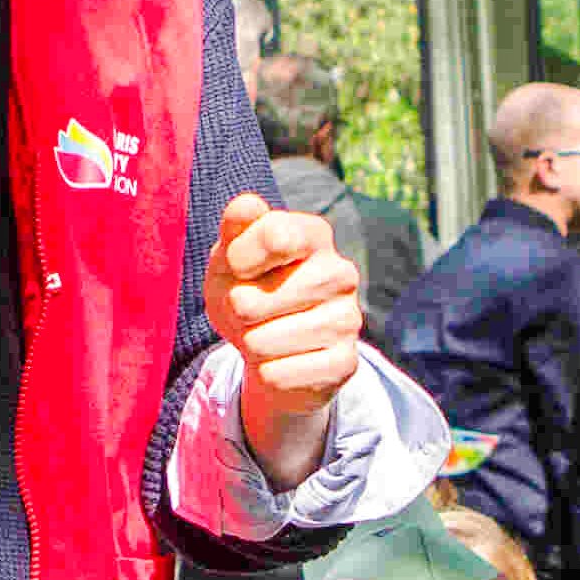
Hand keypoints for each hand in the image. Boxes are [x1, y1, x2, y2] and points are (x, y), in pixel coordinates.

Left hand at [208, 195, 365, 467]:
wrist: (272, 352)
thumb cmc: (248, 292)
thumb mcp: (230, 260)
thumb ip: (235, 230)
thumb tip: (247, 205)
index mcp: (315, 235)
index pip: (274, 235)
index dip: (239, 258)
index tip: (238, 267)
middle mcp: (341, 272)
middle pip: (253, 299)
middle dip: (238, 311)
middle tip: (249, 311)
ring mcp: (348, 319)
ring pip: (263, 340)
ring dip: (251, 344)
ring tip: (263, 336)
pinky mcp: (345, 363)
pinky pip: (278, 373)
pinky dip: (266, 373)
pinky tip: (281, 360)